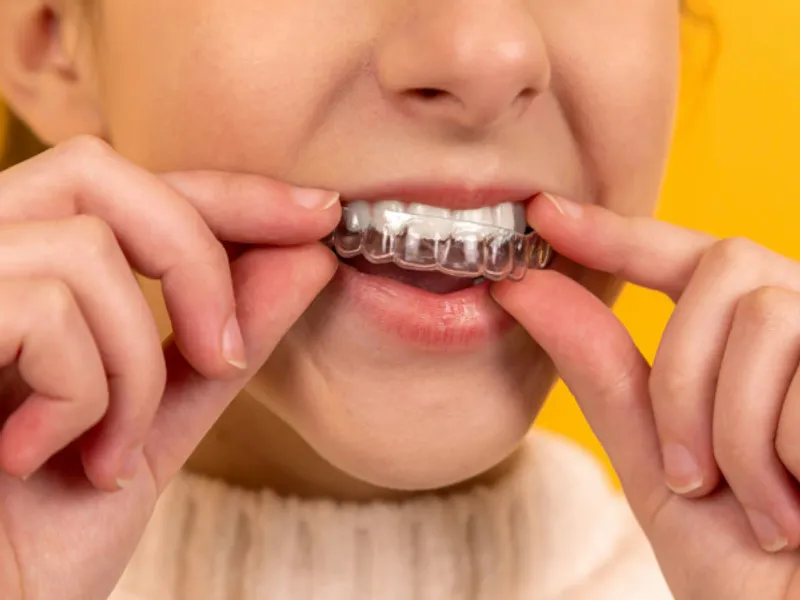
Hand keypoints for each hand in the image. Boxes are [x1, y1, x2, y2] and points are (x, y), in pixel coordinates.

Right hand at [0, 136, 340, 599]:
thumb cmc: (39, 532)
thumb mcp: (154, 424)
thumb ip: (221, 341)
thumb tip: (306, 258)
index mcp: (22, 273)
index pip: (131, 186)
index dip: (229, 192)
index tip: (318, 214)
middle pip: (100, 173)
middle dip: (196, 261)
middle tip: (223, 352)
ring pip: (86, 252)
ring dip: (133, 370)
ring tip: (108, 451)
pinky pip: (45, 311)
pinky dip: (82, 396)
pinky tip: (44, 458)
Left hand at [493, 194, 799, 599]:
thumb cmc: (748, 569)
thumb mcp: (658, 466)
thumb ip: (603, 373)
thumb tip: (525, 287)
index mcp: (757, 351)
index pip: (688, 259)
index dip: (617, 232)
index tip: (544, 213)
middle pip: (727, 268)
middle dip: (683, 377)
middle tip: (687, 476)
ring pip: (766, 316)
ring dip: (731, 430)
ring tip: (755, 509)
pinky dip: (777, 458)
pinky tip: (798, 515)